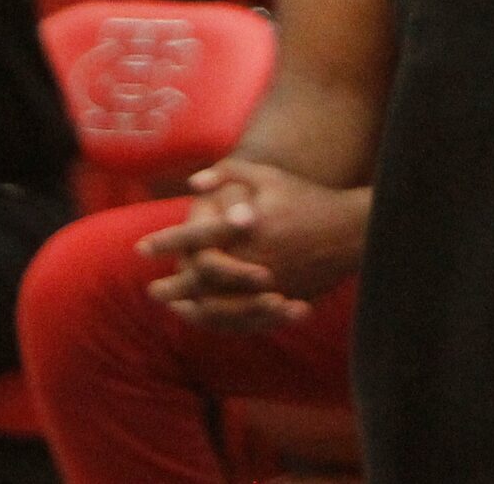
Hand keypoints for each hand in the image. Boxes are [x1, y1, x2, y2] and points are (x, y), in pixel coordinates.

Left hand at [136, 159, 368, 331]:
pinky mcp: (284, 301)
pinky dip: (223, 320)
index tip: (141, 249)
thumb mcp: (268, 176)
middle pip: (204, 279)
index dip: (166, 243)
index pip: (196, 238)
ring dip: (194, 308)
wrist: (351, 230)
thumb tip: (192, 185)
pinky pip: (247, 317)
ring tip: (176, 308)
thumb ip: (229, 173)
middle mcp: (255, 259)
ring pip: (223, 305)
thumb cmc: (305, 197)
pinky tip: (211, 318)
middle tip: (153, 290)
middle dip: (174, 285)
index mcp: (247, 226)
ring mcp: (270, 284)